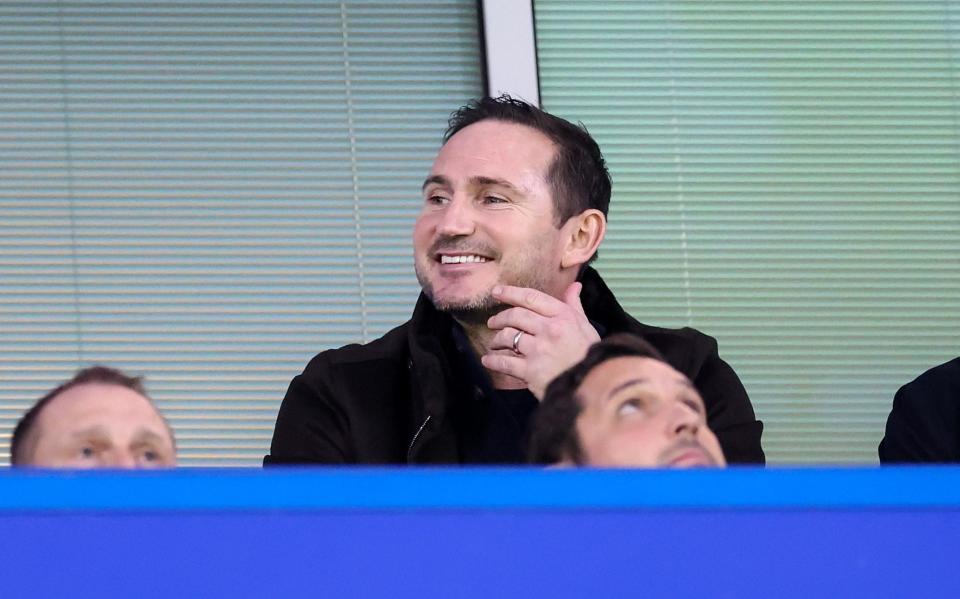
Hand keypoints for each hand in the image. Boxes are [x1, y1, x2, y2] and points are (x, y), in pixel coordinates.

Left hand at [481, 282, 600, 399]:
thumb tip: (574, 285)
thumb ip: (574, 305)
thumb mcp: (586, 326)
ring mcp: (539, 350)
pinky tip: (487, 361)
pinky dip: (493, 361)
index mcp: (563, 316)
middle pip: (515, 316)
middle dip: (499, 318)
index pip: (531, 298)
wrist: (592, 386)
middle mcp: (550, 329)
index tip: (496, 292)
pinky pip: (505, 362)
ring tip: (494, 344)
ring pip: (508, 337)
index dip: (510, 293)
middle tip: (492, 322)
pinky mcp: (531, 370)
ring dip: (496, 340)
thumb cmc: (590, 355)